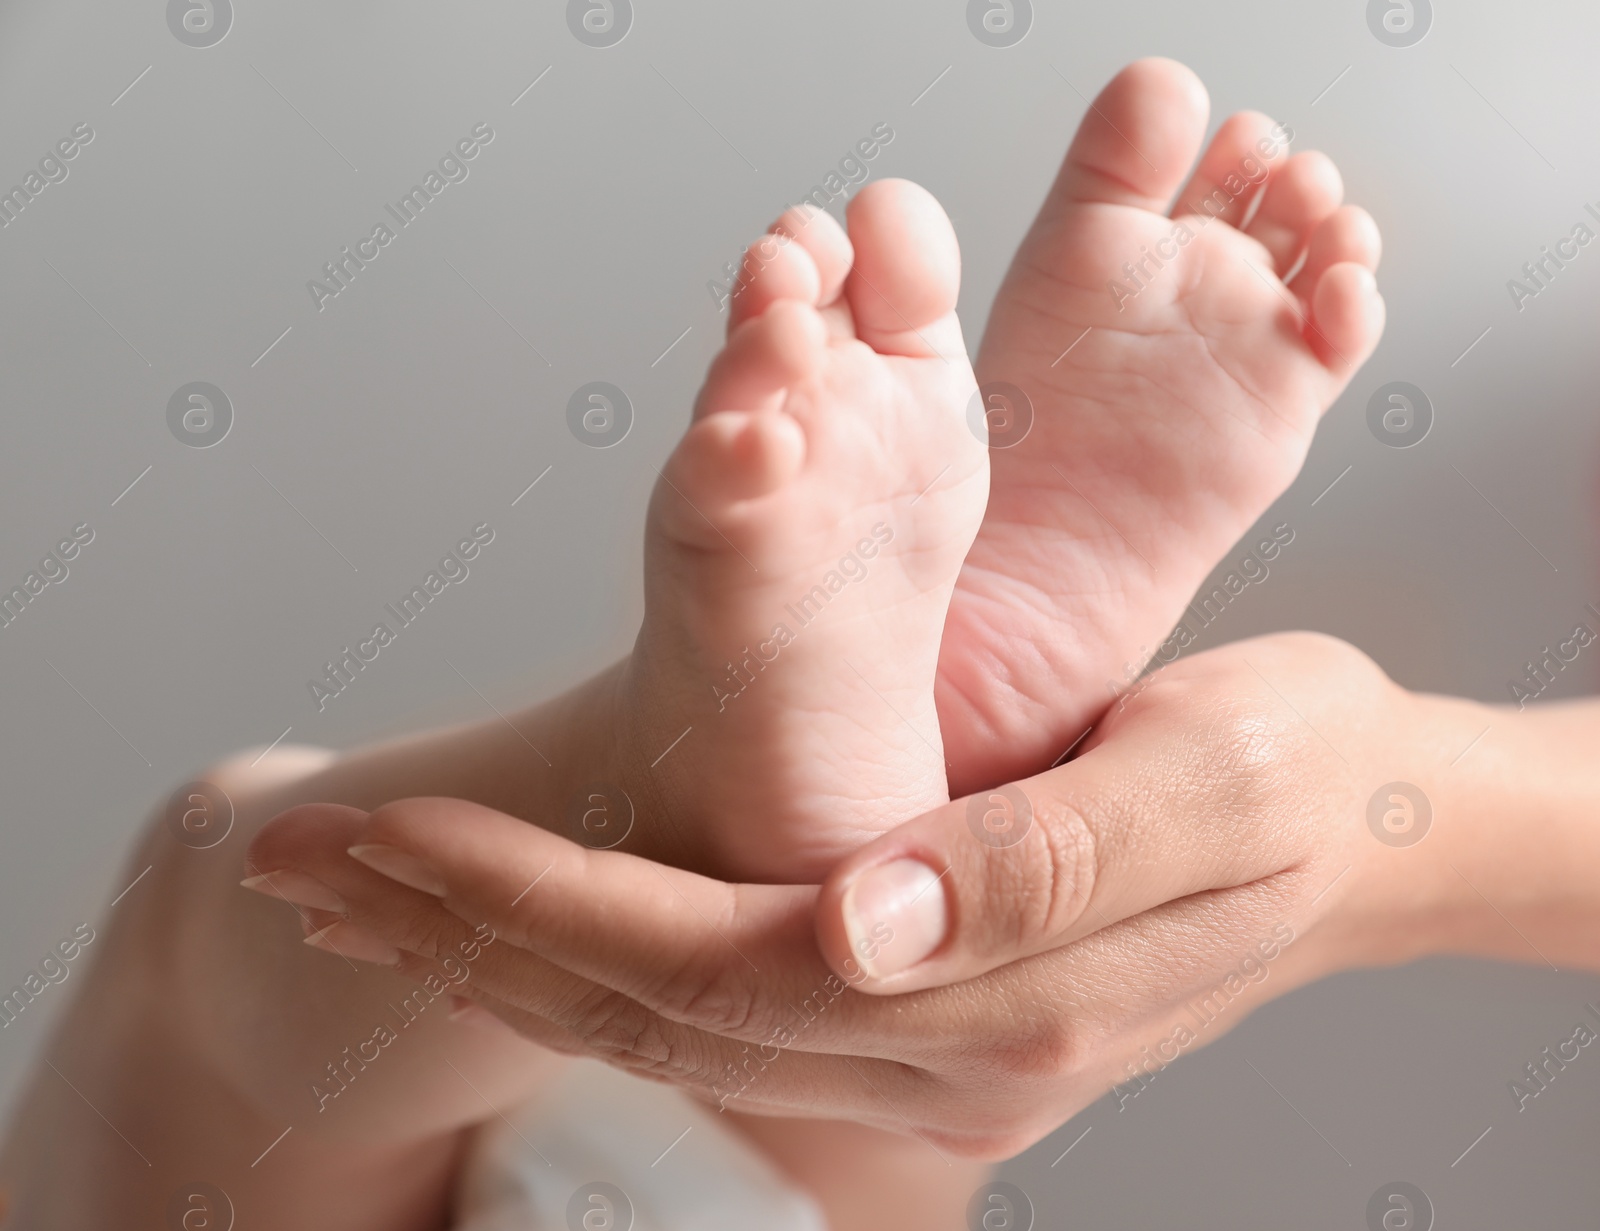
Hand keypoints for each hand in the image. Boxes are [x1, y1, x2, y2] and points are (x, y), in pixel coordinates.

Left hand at [250, 633, 1564, 1155]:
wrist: (1373, 823)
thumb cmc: (1306, 768)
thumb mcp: (1215, 771)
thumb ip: (1041, 864)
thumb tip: (857, 924)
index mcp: (995, 988)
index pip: (702, 959)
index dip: (534, 899)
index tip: (392, 832)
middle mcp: (940, 1048)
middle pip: (644, 1009)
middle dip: (462, 932)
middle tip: (304, 865)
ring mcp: (929, 1049)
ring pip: (665, 1022)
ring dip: (502, 950)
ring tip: (367, 887)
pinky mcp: (925, 1016)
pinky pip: (722, 1012)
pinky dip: (595, 962)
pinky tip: (523, 928)